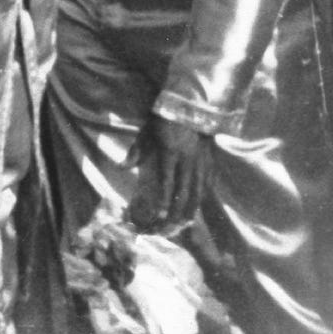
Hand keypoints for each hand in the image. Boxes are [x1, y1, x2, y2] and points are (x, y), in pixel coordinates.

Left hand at [128, 114, 212, 231]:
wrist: (190, 105)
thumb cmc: (163, 119)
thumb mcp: (146, 133)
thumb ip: (135, 152)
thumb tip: (122, 167)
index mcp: (171, 154)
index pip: (167, 184)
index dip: (162, 202)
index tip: (158, 216)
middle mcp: (188, 161)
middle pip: (184, 194)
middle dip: (176, 213)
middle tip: (169, 228)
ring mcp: (202, 163)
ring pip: (199, 193)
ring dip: (191, 210)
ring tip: (183, 224)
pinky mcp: (210, 162)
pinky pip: (207, 185)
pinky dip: (201, 199)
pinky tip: (196, 207)